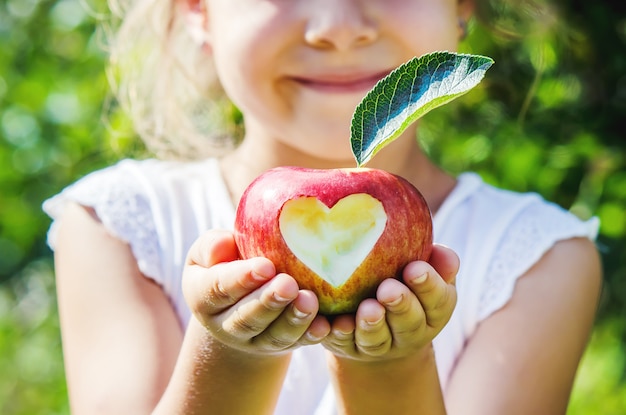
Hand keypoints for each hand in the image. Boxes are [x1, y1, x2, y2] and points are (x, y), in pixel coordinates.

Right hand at [182, 230, 329, 354]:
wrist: (240, 298)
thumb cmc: (226, 262)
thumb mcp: (209, 252)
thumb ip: (212, 246)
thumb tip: (223, 244)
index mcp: (202, 297)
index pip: (218, 289)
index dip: (240, 279)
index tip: (265, 266)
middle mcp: (226, 325)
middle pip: (247, 318)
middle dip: (269, 301)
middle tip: (288, 284)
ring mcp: (255, 340)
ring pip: (274, 335)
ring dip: (294, 319)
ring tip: (309, 300)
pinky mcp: (282, 344)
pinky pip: (297, 343)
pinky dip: (311, 335)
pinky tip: (324, 325)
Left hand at [322, 244, 458, 361]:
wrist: (377, 327)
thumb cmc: (405, 283)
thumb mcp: (425, 272)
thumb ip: (436, 262)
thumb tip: (443, 252)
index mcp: (433, 313)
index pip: (438, 301)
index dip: (428, 286)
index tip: (414, 268)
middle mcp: (410, 334)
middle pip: (409, 324)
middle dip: (400, 306)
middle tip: (388, 290)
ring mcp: (380, 346)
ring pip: (378, 339)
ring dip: (372, 324)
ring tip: (367, 308)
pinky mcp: (349, 348)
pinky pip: (345, 344)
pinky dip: (341, 334)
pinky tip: (338, 323)